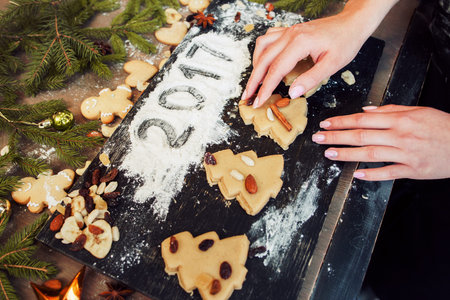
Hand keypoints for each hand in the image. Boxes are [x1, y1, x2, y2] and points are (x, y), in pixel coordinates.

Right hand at [243, 13, 368, 107]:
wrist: (352, 23)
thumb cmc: (346, 42)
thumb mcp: (332, 65)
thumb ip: (311, 79)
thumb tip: (292, 93)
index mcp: (300, 43)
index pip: (276, 70)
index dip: (265, 88)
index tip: (258, 101)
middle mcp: (290, 35)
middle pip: (264, 59)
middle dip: (254, 80)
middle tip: (247, 96)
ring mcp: (288, 31)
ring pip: (262, 46)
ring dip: (256, 64)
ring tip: (255, 81)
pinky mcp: (290, 31)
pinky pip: (269, 38)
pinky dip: (262, 51)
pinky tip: (264, 61)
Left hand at [311, 105, 449, 180]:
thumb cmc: (443, 126)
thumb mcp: (419, 111)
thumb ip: (391, 110)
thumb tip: (365, 111)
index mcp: (401, 119)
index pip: (363, 119)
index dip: (342, 121)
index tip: (326, 123)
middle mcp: (401, 135)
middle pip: (362, 136)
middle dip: (337, 136)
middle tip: (318, 138)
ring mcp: (406, 154)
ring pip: (370, 153)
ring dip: (347, 154)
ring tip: (329, 154)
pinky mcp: (413, 170)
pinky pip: (388, 172)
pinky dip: (372, 174)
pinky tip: (356, 173)